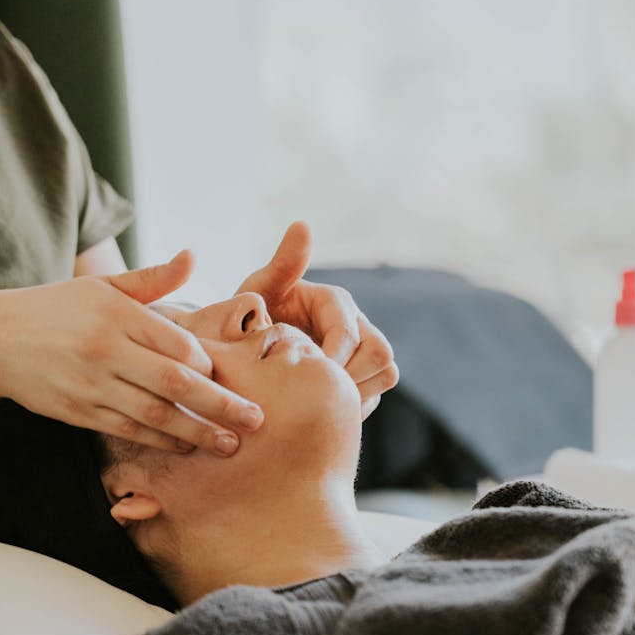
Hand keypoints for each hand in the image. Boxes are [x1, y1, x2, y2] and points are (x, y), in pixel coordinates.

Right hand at [0, 251, 263, 454]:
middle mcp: (106, 350)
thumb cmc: (59, 308)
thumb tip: (192, 256)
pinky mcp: (78, 411)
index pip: (178, 344)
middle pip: (175, 382)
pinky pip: (128, 430)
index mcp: (118, 315)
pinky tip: (187, 446)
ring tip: (229, 444)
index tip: (230, 374)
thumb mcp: (103, 285)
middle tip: (256, 420)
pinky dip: (160, 440)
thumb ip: (153, 279)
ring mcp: (92, 384)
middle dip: (220, 404)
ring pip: (154, 413)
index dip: (209, 363)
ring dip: (197, 432)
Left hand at [237, 222, 397, 417]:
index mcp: (336, 301)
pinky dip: (354, 405)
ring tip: (318, 403)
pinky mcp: (364, 375)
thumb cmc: (250, 315)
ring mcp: (364, 349)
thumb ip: (282, 264)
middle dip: (350, 378)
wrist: (247, 348)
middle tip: (313, 396)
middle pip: (381, 354)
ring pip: (386, 373)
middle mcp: (358, 322)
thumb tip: (303, 224)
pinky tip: (321, 410)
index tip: (301, 379)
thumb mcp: (258, 289)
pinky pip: (375, 393)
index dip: (330, 360)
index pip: (349, 334)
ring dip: (357, 392)